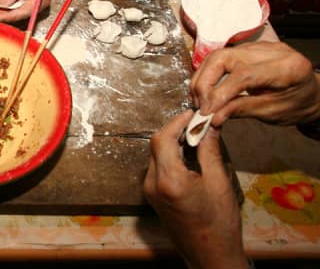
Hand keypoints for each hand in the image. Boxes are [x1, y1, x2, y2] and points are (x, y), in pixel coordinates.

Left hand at [144, 110, 247, 268]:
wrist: (208, 254)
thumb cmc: (218, 223)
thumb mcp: (218, 182)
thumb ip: (209, 150)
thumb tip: (208, 124)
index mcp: (168, 181)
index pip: (162, 139)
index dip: (176, 121)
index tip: (192, 114)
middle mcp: (152, 184)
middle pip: (156, 144)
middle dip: (175, 129)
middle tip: (196, 122)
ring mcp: (149, 190)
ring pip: (155, 153)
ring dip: (172, 141)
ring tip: (194, 135)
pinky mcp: (152, 194)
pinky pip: (156, 165)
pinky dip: (170, 154)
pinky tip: (187, 152)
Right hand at [191, 41, 319, 126]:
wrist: (310, 94)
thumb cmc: (297, 105)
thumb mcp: (273, 113)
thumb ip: (242, 110)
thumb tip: (213, 117)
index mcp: (286, 67)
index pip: (243, 75)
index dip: (220, 93)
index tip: (207, 112)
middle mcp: (271, 50)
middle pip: (223, 58)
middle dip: (204, 82)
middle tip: (199, 104)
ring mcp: (257, 46)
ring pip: (216, 55)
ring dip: (202, 78)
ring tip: (199, 99)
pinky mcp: (248, 49)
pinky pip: (220, 57)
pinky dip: (208, 74)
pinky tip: (206, 90)